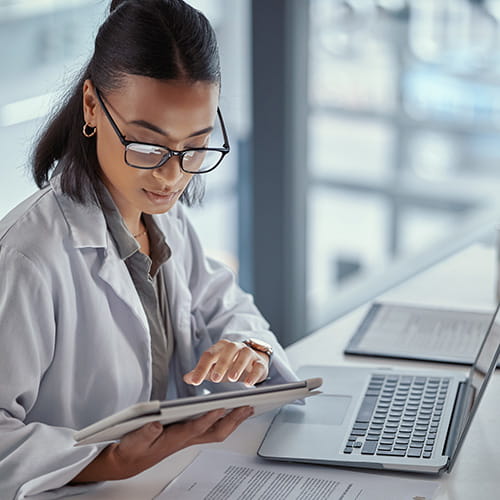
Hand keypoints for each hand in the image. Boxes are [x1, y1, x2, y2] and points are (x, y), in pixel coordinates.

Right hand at [70, 406, 253, 482]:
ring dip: (233, 421)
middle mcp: (185, 439)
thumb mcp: (133, 441)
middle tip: (248, 407)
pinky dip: (224, 420)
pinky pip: (211, 428)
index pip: (194, 428)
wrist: (128, 461)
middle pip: (215, 431)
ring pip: (216, 431)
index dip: (208, 418)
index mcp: (173, 439)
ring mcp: (188, 438)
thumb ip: (144, 433)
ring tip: (247, 408)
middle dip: (233, 420)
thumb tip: (156, 424)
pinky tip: (230, 412)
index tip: (220, 407)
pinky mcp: (187, 435)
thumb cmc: (131, 449)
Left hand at [183, 339, 269, 386]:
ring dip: (237, 366)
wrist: (252, 361)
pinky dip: (254, 374)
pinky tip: (248, 383)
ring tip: (231, 379)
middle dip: (220, 365)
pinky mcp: (259, 362)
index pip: (209, 355)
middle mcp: (235, 347)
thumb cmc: (231, 365)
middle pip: (227, 351)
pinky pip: (258, 366)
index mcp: (220, 348)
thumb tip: (187, 378)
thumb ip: (201, 372)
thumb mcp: (215, 368)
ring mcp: (249, 353)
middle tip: (214, 379)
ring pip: (244, 355)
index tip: (195, 381)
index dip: (201, 368)